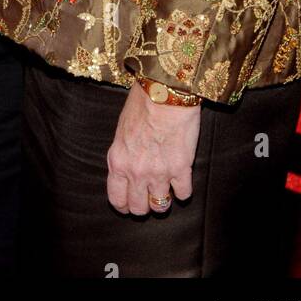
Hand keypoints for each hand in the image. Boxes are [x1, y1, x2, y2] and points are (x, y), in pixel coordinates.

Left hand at [106, 79, 200, 214]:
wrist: (165, 93)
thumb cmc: (143, 103)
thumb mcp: (122, 129)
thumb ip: (124, 151)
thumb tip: (129, 163)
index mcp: (118, 161)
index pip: (116, 199)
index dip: (124, 204)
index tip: (129, 203)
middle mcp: (136, 172)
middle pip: (138, 208)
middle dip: (144, 205)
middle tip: (149, 196)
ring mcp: (159, 173)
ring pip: (160, 206)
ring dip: (163, 200)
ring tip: (166, 189)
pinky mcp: (181, 169)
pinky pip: (183, 194)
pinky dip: (183, 190)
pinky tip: (181, 179)